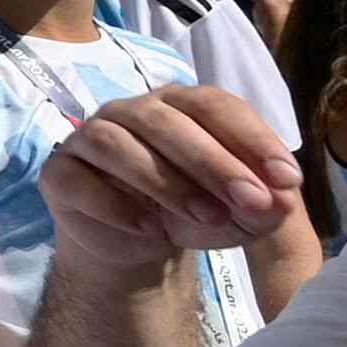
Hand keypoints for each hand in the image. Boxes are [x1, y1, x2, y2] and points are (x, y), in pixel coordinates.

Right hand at [38, 83, 305, 261]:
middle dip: (215, 162)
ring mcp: (88, 138)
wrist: (136, 243)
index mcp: (179, 105)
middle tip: (253, 201)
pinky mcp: (59, 173)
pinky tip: (151, 231)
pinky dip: (116, 205)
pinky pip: (79, 180)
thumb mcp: (239, 214)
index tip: (287, 179)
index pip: (214, 104)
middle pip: (167, 120)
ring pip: (118, 144)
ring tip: (207, 218)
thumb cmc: (192, 211)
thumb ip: (264, 204)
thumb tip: (282, 199)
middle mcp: (131, 111)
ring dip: (167, 182)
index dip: (253, 138)